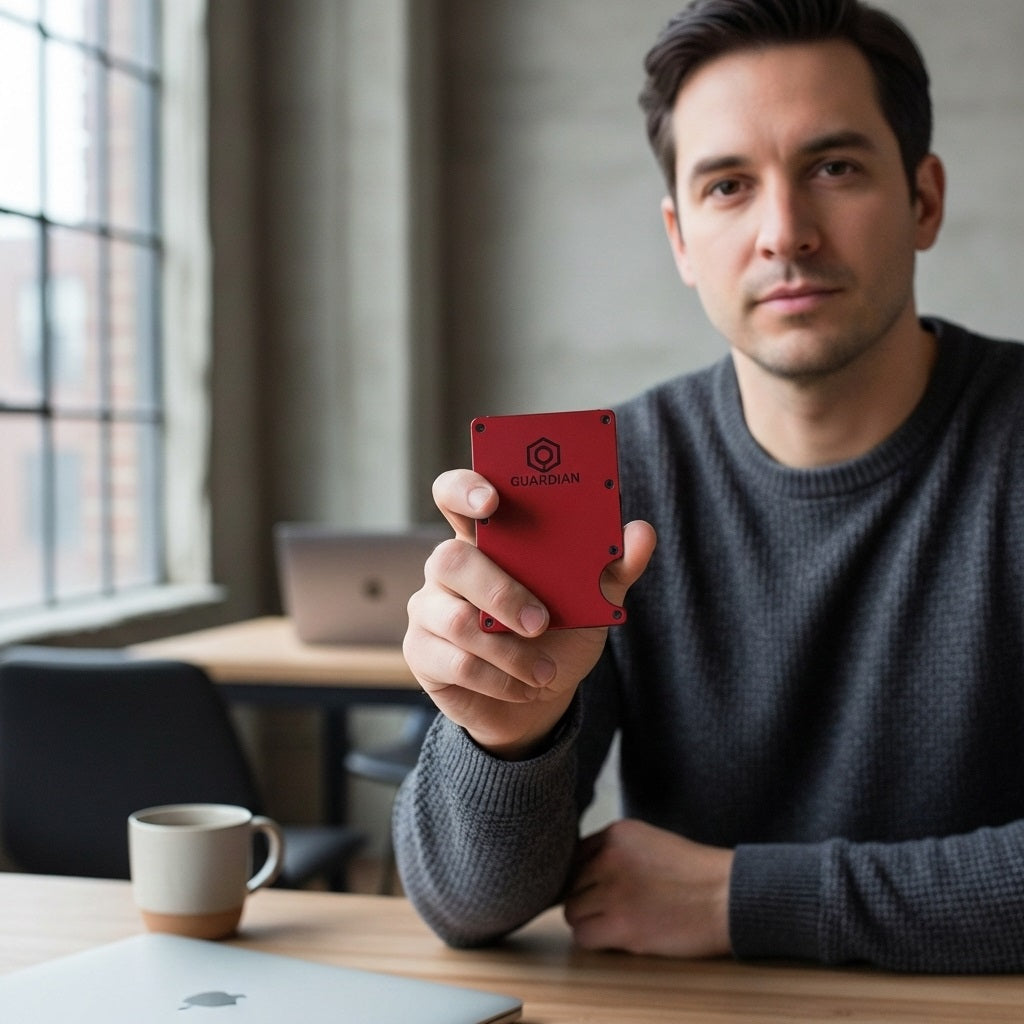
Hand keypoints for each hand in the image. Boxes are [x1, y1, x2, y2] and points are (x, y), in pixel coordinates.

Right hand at [403, 469, 655, 758]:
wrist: (539, 698)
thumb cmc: (559, 634)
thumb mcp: (593, 599)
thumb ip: (614, 565)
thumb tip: (641, 532)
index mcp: (487, 538)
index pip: (454, 495)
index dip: (464, 489)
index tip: (491, 501)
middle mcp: (449, 567)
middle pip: (450, 559)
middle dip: (500, 592)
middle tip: (540, 621)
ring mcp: (429, 610)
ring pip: (456, 620)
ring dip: (509, 651)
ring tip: (543, 670)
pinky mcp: (422, 653)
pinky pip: (456, 663)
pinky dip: (500, 679)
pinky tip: (524, 686)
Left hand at [563, 819, 732, 957]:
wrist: (726, 896)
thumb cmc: (694, 873)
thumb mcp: (650, 842)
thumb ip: (615, 851)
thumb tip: (580, 872)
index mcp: (617, 833)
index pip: (573, 855)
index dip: (583, 876)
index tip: (598, 887)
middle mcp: (609, 858)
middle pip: (570, 884)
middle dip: (586, 898)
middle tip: (610, 908)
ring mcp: (613, 891)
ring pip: (572, 912)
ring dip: (589, 920)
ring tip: (615, 922)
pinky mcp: (622, 925)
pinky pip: (584, 936)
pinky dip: (596, 940)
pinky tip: (618, 936)